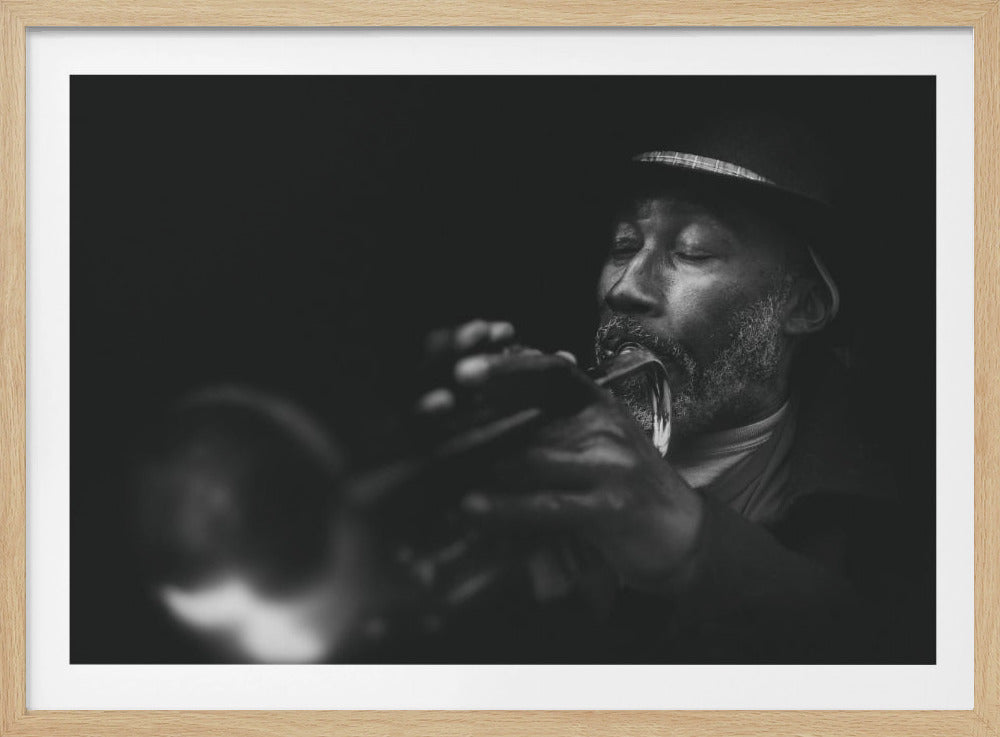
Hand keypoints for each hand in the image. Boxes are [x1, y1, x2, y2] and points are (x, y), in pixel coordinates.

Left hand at [416, 320, 704, 595]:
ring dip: (477, 462)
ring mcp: (610, 465)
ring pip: (530, 456)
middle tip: (429, 412)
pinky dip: (504, 506)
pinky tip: (469, 508)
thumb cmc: (625, 486)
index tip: (461, 366)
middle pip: (528, 411)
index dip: (503, 365)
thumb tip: (506, 380)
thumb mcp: (596, 439)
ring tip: (432, 462)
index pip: (547, 370)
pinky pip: (546, 503)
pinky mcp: (609, 508)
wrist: (681, 535)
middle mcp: (604, 425)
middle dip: (475, 415)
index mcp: (597, 403)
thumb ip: (556, 414)